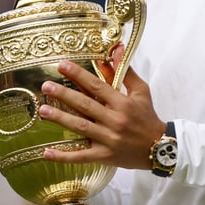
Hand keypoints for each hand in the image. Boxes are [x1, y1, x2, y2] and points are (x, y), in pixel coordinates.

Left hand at [37, 57, 163, 169]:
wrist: (161, 149)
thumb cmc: (148, 117)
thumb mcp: (141, 91)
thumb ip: (125, 71)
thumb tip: (117, 48)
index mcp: (122, 103)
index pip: (97, 86)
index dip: (78, 75)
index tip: (61, 65)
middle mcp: (115, 121)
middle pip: (85, 105)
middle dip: (64, 95)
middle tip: (46, 86)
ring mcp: (109, 140)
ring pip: (81, 128)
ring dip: (61, 119)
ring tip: (43, 110)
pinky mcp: (105, 156)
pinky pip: (82, 157)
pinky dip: (64, 156)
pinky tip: (47, 153)